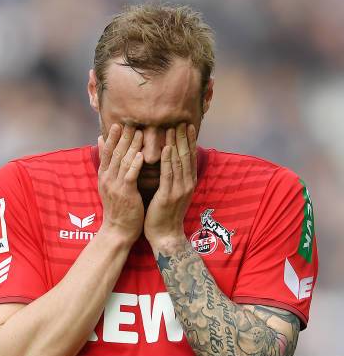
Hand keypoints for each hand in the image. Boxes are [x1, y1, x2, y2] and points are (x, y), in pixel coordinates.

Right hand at [98, 124, 144, 244]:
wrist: (118, 230)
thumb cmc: (118, 208)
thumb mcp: (109, 185)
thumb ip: (108, 164)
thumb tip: (100, 142)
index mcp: (104, 175)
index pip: (107, 151)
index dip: (112, 137)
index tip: (118, 123)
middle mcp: (107, 178)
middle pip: (115, 152)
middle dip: (122, 136)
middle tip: (130, 121)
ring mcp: (115, 185)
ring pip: (123, 161)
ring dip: (131, 146)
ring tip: (139, 132)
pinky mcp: (125, 193)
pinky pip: (130, 175)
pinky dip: (135, 164)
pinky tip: (141, 155)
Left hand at [144, 123, 196, 248]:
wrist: (165, 236)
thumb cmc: (165, 215)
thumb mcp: (173, 193)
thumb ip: (173, 177)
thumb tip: (171, 162)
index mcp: (188, 183)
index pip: (189, 157)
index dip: (189, 140)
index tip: (187, 125)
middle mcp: (187, 184)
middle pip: (186, 156)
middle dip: (184, 137)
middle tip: (181, 120)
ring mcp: (179, 190)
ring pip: (179, 162)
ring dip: (176, 143)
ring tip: (173, 127)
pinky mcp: (169, 196)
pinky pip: (169, 175)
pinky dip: (168, 160)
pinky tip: (166, 148)